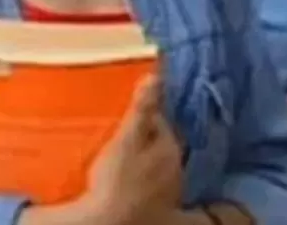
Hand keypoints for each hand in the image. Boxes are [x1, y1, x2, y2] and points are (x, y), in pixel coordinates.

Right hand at [79, 77, 182, 224]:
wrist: (109, 223)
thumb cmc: (116, 180)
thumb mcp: (126, 140)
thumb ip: (142, 109)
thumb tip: (156, 76)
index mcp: (170, 148)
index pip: (160, 120)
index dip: (143, 114)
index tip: (124, 113)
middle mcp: (176, 169)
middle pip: (160, 144)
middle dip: (145, 137)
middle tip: (121, 135)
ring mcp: (170, 192)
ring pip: (157, 166)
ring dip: (144, 160)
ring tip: (121, 158)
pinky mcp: (159, 210)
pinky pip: (152, 186)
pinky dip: (143, 181)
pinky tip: (128, 183)